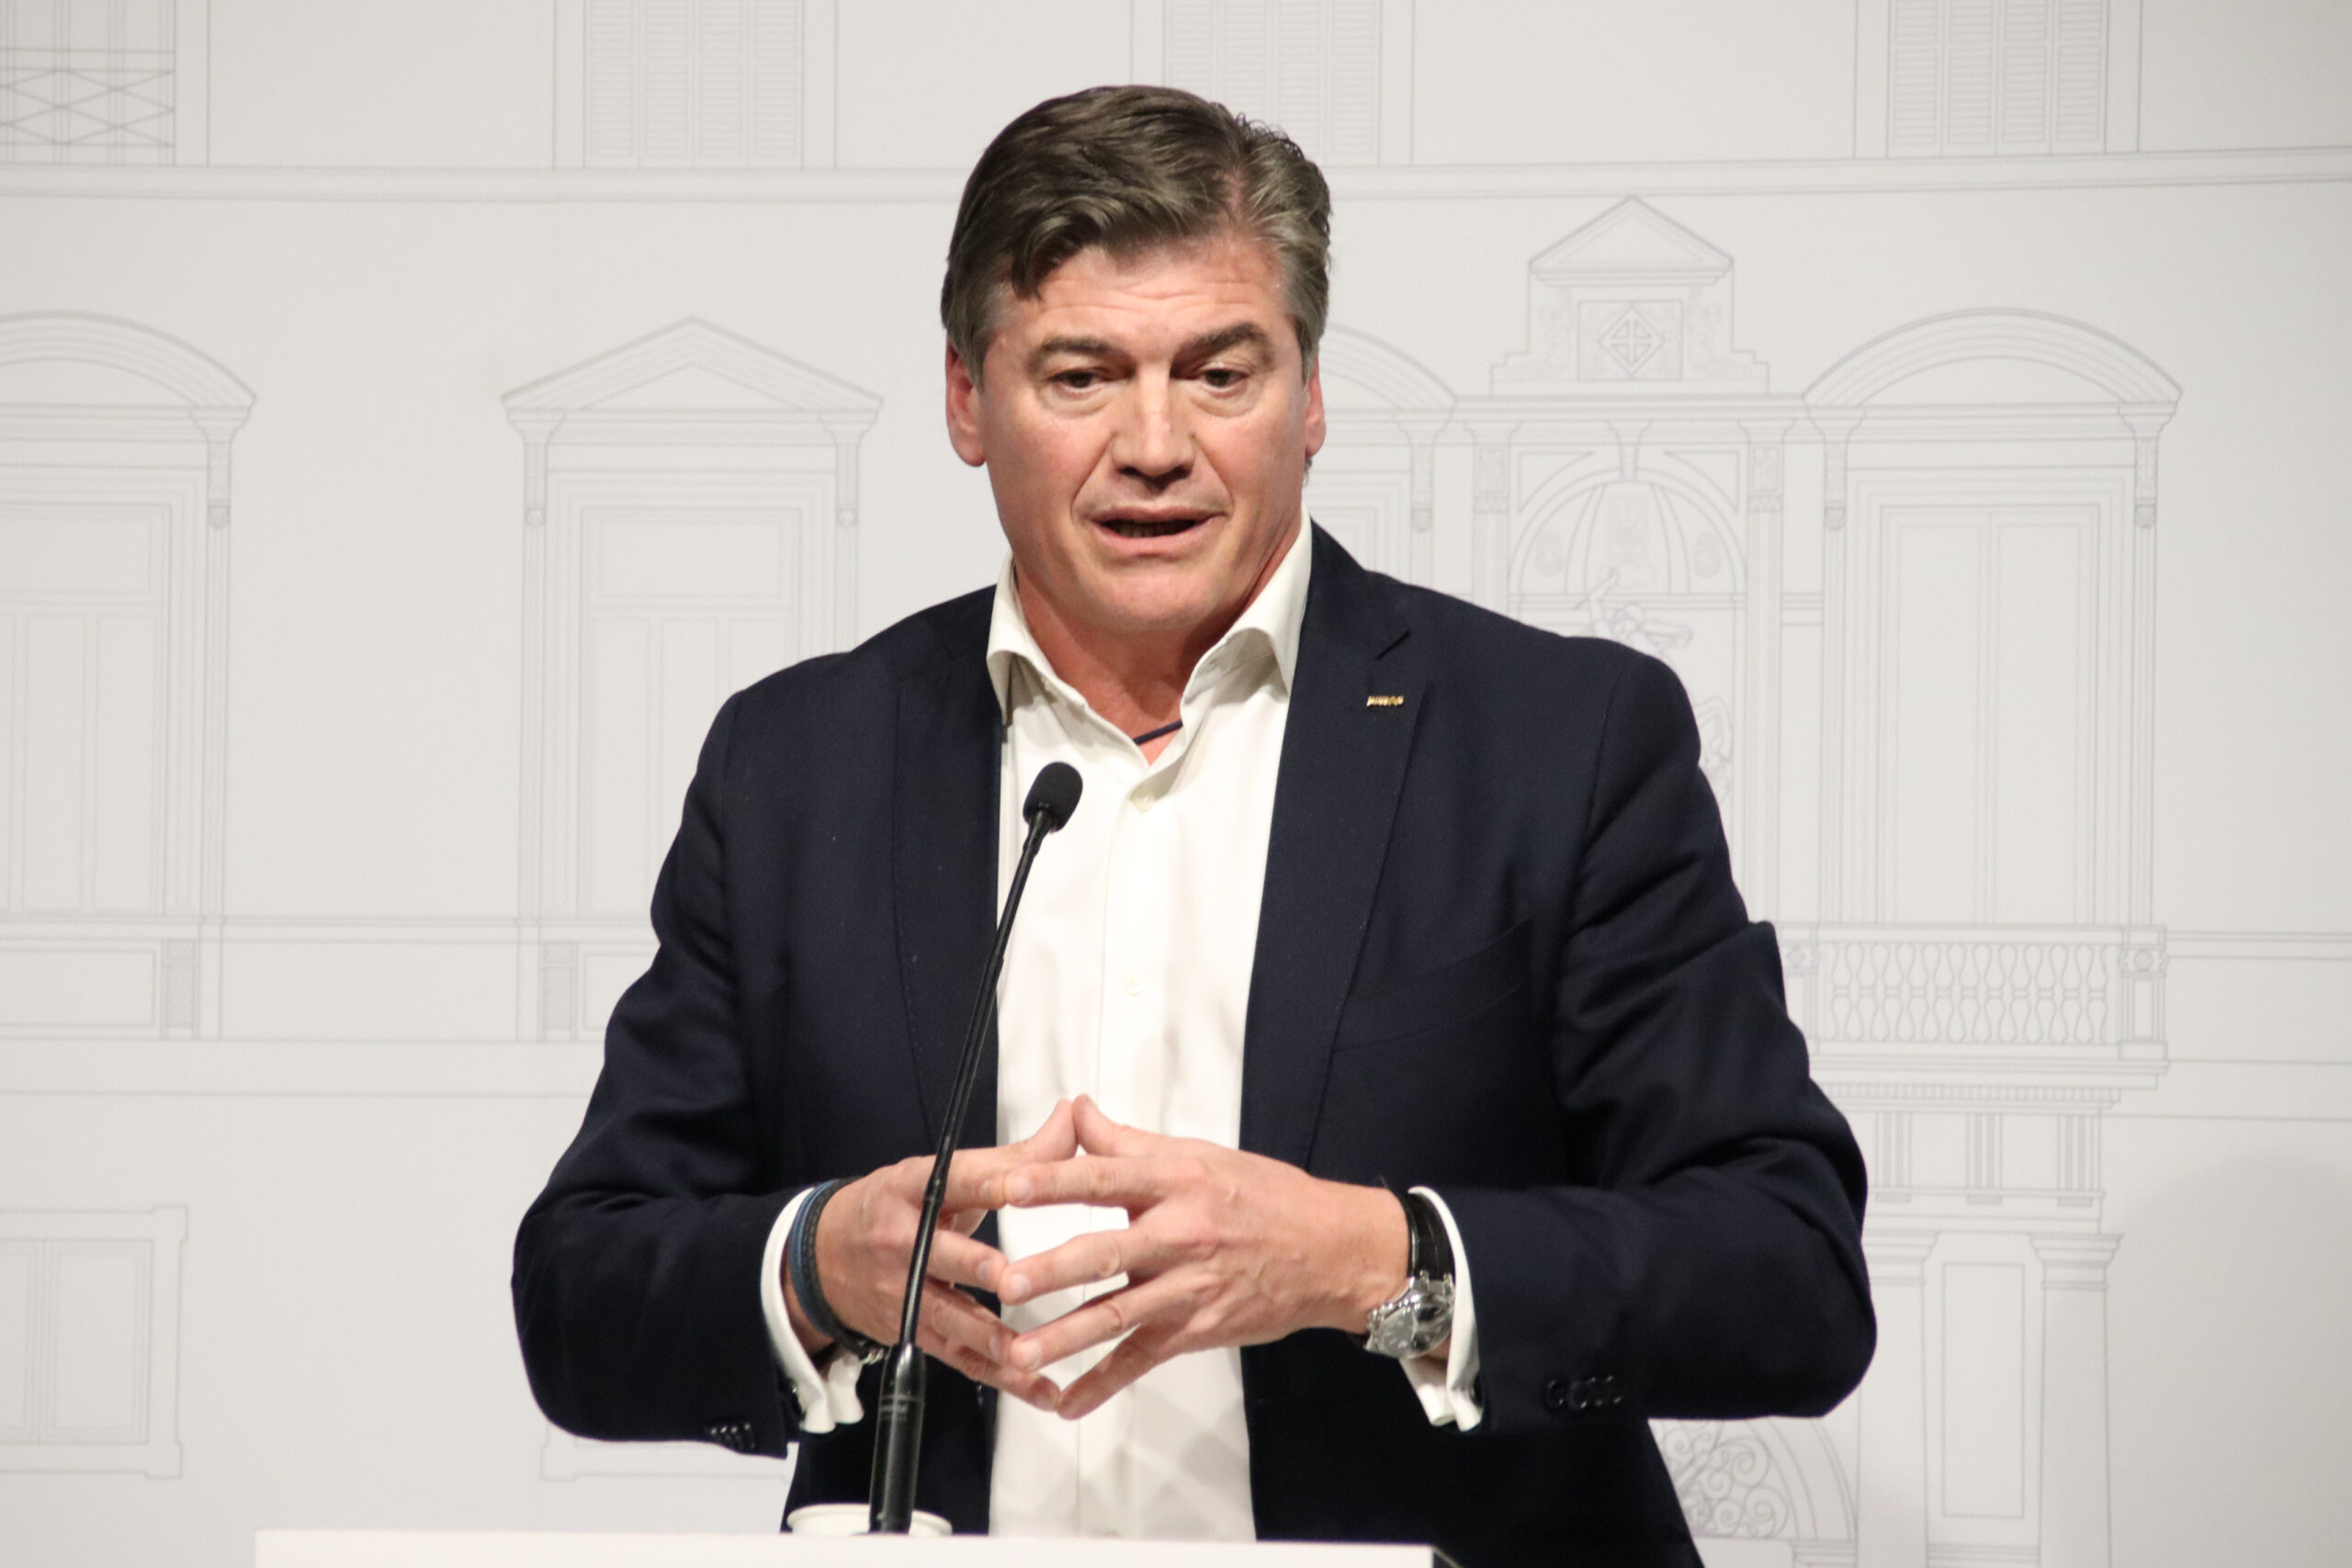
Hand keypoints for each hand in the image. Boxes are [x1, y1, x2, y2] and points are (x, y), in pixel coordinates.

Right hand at [788, 1100, 1078, 1411]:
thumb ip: (1015, 1156)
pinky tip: (1039, 1387)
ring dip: (991, 1336)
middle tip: (1012, 1278)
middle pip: (944, 1253)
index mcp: (915, 1188)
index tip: (1029, 1184)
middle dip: (977, 1267)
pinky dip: (1000, 1377)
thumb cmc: (897, 1206)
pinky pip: (960, 1357)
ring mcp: (906, 1291)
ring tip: (1029, 1351)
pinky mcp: (914, 1331)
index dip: (994, 1182)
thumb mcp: (943, 1173)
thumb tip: (1073, 1118)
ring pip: (951, 1316)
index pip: (959, 1181)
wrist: (823, 1256)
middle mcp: (905, 1239)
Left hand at [982, 1096, 1408, 1418]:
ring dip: (1067, 1336)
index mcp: (1177, 1183)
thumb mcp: (1200, 1156)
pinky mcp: (1196, 1331)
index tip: (1006, 1185)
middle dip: (1053, 1269)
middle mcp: (1181, 1235)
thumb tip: (1076, 1112)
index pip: (1104, 1177)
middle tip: (1007, 1281)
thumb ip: (1129, 1142)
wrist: (1332, 1251)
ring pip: (1118, 1315)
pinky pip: (1141, 1361)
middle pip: (1107, 1252)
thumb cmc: (1266, 1198)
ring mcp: (1188, 1289)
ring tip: (1020, 1353)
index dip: (1053, 1181)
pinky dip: (1103, 1385)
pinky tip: (1066, 1403)